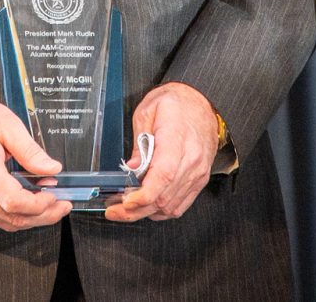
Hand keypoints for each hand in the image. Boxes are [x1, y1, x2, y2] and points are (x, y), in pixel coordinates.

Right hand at [0, 88, 69, 231]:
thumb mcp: (8, 124)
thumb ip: (31, 150)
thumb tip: (52, 170)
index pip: (13, 201)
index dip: (39, 205)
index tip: (56, 198)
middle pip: (12, 218)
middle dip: (42, 215)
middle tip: (62, 206)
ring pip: (4, 223)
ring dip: (30, 218)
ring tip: (50, 204)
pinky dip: (14, 214)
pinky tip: (28, 203)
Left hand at [104, 82, 220, 222]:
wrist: (202, 102)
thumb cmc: (176, 103)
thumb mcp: (147, 111)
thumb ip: (138, 142)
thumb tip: (132, 169)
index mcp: (177, 139)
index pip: (163, 176)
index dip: (143, 195)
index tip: (124, 201)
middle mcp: (191, 160)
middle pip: (163, 197)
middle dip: (135, 210)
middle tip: (114, 210)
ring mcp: (197, 172)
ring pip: (170, 207)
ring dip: (146, 212)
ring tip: (126, 209)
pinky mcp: (199, 180)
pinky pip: (180, 205)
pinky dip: (161, 211)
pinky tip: (147, 206)